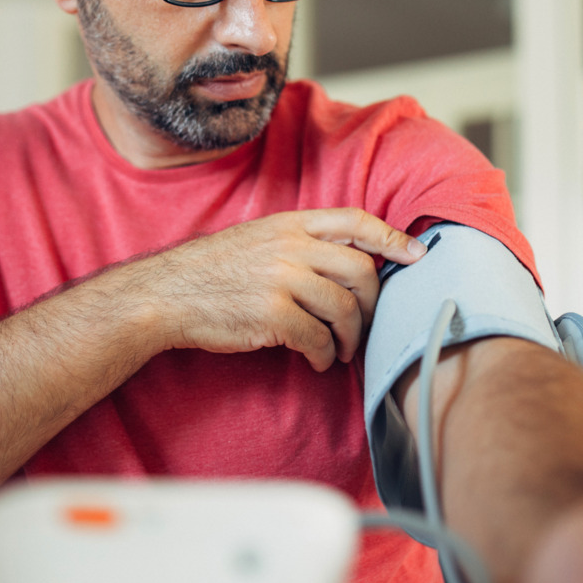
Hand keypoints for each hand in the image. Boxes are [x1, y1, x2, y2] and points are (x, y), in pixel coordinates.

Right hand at [133, 208, 426, 371]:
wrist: (166, 295)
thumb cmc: (213, 272)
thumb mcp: (257, 239)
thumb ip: (300, 243)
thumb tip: (350, 260)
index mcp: (290, 224)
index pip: (355, 221)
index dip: (391, 236)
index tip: (416, 254)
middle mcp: (290, 246)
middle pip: (361, 270)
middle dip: (373, 303)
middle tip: (365, 324)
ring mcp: (281, 279)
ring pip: (344, 308)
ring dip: (350, 336)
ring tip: (340, 350)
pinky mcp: (272, 315)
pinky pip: (318, 338)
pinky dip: (324, 355)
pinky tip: (317, 360)